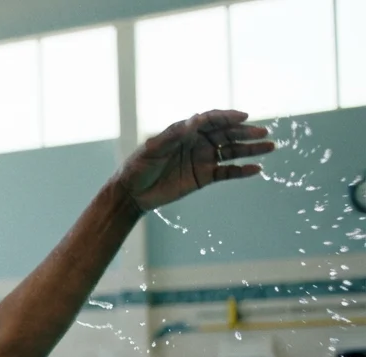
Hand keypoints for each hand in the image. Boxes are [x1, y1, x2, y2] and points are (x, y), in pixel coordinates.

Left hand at [117, 110, 274, 210]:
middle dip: (245, 132)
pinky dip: (241, 171)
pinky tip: (257, 169)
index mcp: (185, 131)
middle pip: (226, 134)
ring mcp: (202, 159)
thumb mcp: (153, 148)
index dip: (227, 116)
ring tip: (270, 146)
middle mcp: (198, 142)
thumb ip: (174, 135)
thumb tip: (195, 119)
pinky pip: (227, 172)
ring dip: (250, 149)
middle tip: (264, 132)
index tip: (243, 116)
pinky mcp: (204, 177)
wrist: (132, 193)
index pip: (211, 120)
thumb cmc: (139, 166)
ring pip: (231, 151)